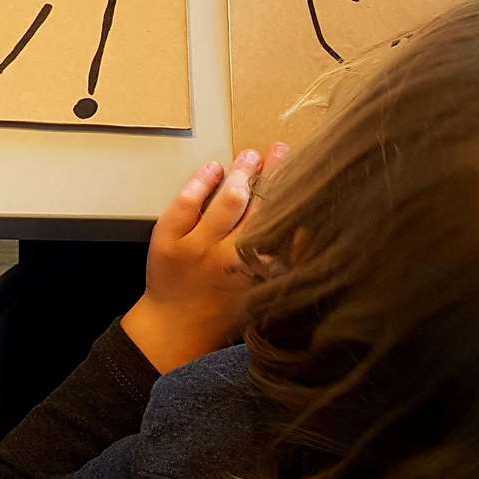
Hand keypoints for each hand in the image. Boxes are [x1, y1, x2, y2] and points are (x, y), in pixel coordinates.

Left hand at [122, 145, 287, 373]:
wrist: (176, 327)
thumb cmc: (225, 308)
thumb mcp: (263, 289)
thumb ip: (286, 260)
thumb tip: (309, 226)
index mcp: (259, 273)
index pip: (286, 227)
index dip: (296, 197)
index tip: (305, 176)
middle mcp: (232, 259)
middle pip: (260, 208)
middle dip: (274, 175)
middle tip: (281, 150)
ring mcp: (198, 248)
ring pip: (227, 201)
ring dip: (242, 172)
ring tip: (251, 156)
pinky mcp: (169, 240)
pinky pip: (187, 202)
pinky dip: (202, 181)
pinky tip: (214, 168)